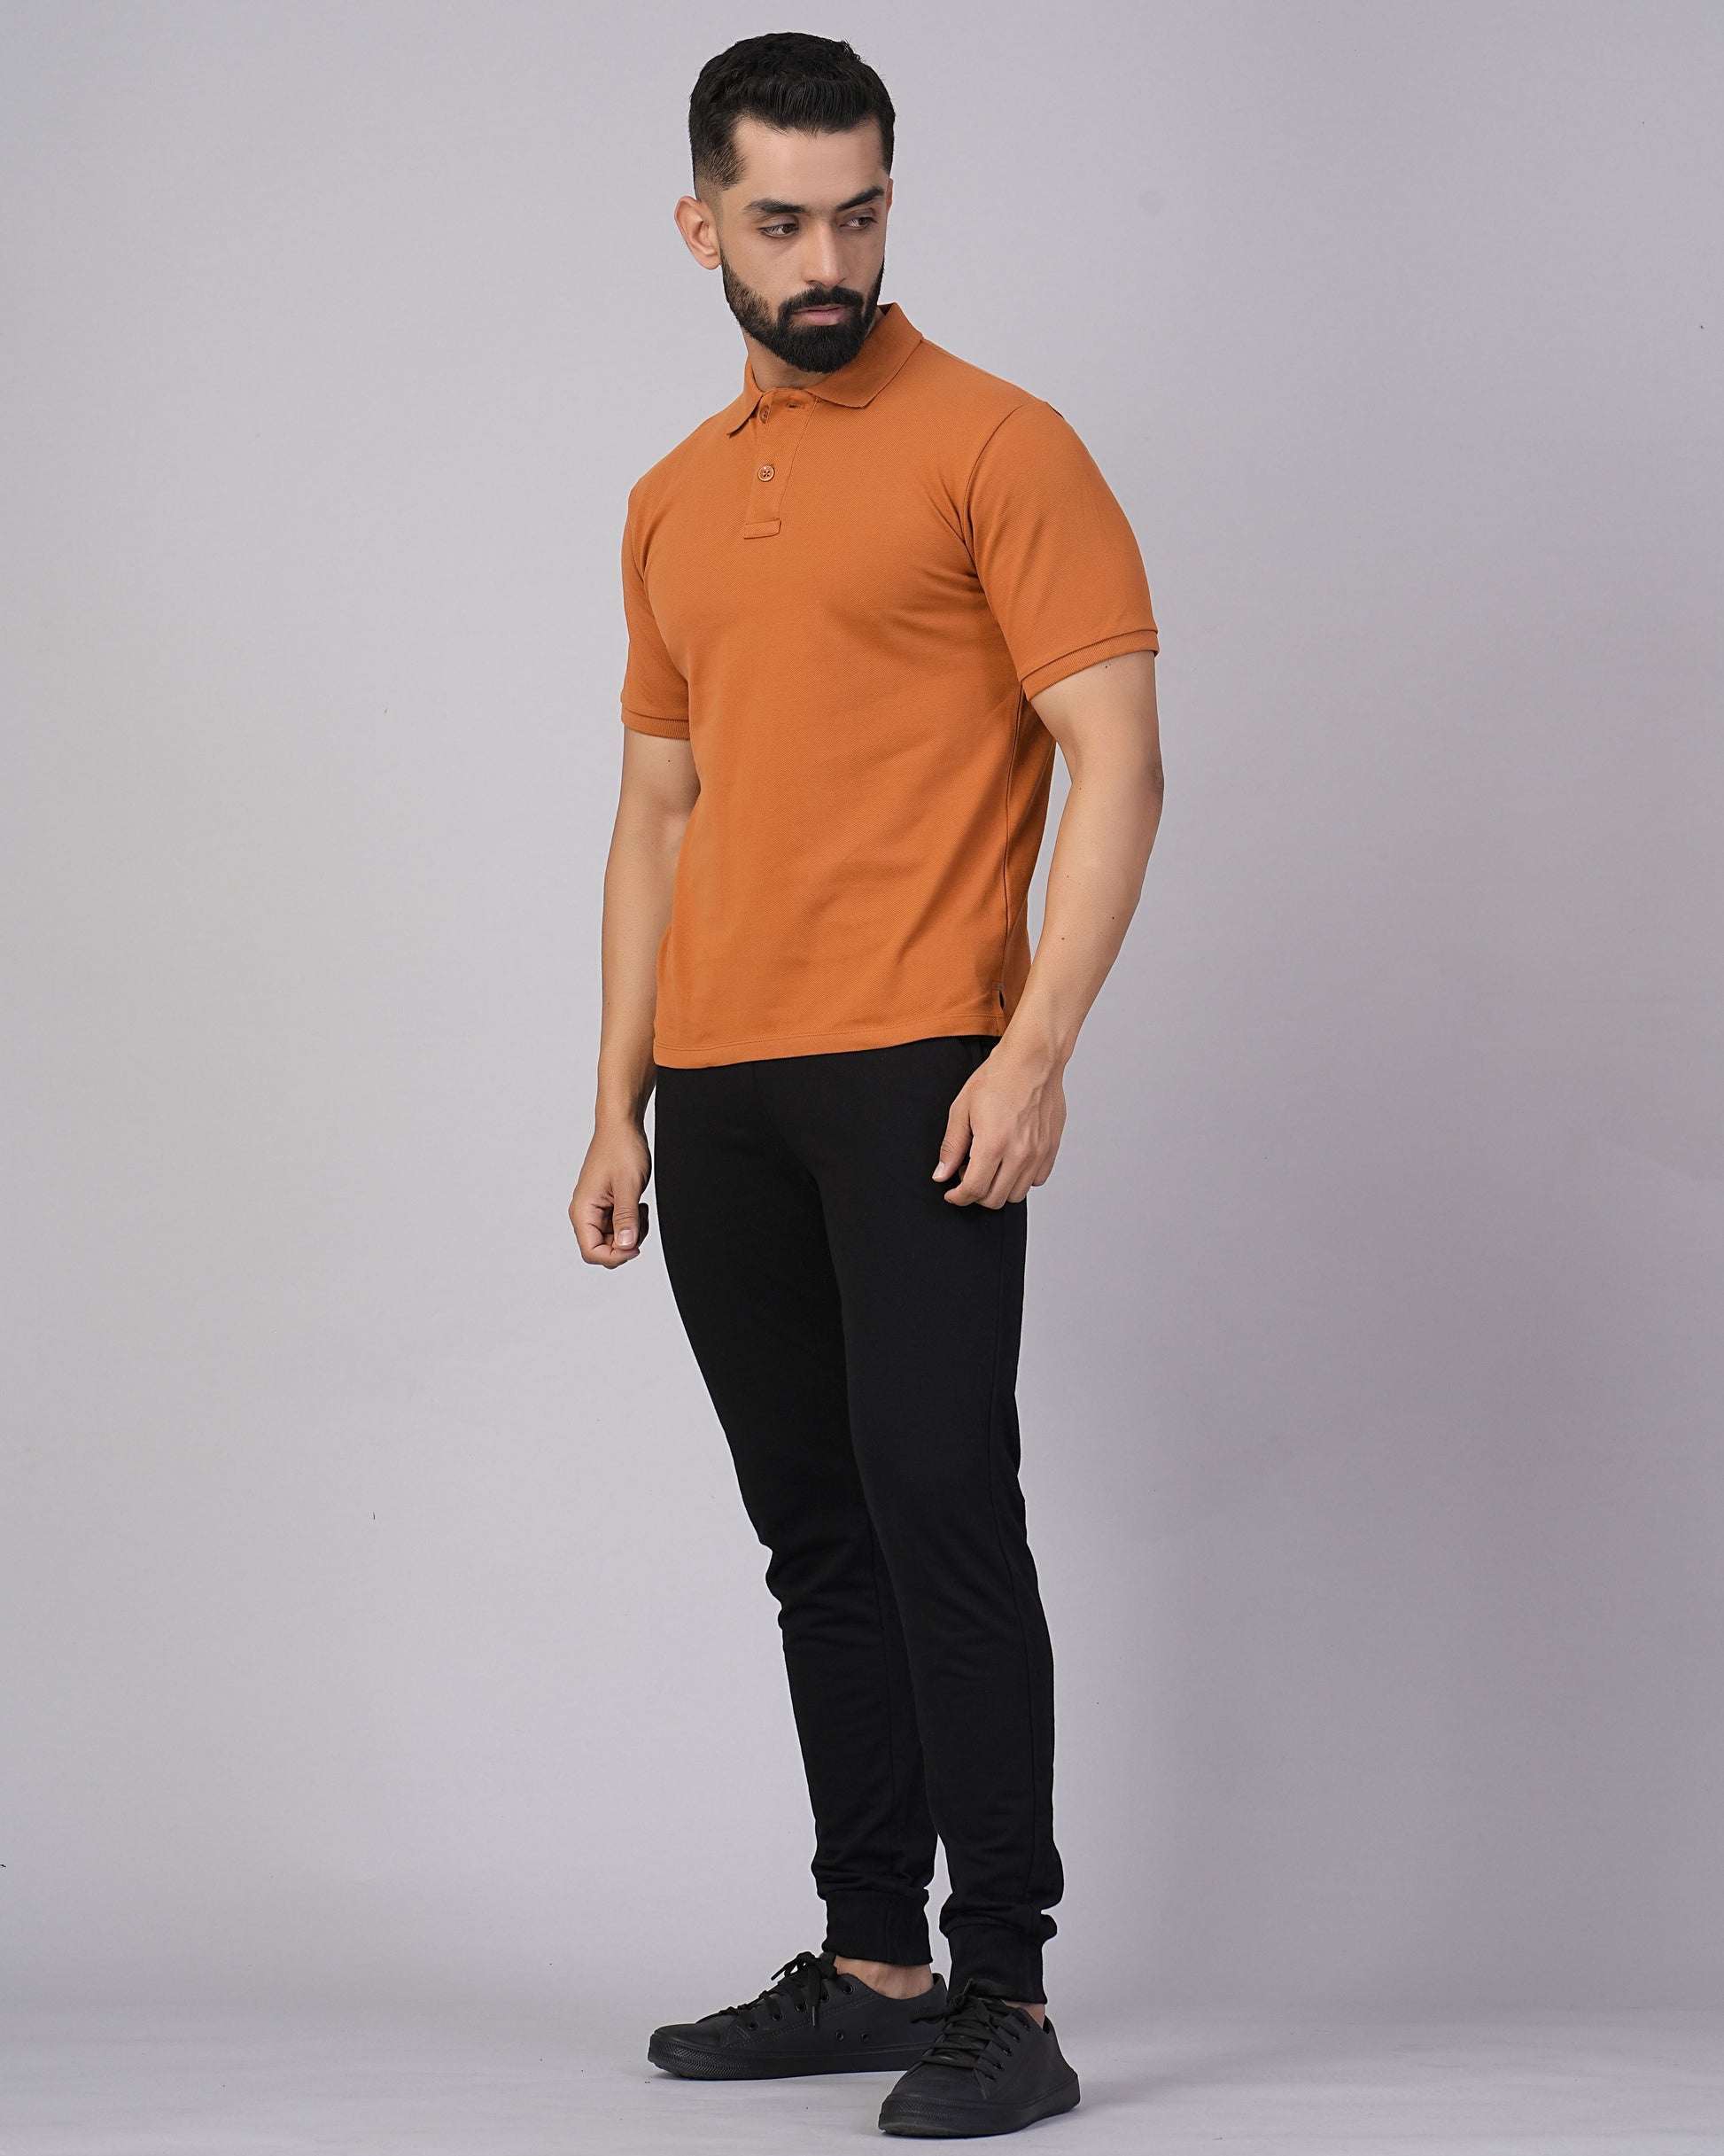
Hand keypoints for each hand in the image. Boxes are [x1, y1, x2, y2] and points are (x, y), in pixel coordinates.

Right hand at [569, 1120, 652, 1265]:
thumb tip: (626, 1246)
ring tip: (640, 1209)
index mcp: (583, 1210)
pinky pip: (617, 1225)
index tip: (635, 1246)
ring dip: (630, 1231)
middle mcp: (585, 1212)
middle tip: (639, 1222)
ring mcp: (595, 1209)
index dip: (615, 1256)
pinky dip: (631, 1221)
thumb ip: (626, 1219)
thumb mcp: (628, 1186)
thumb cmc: (620, 1148)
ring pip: (612, 1239)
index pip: (592, 1252)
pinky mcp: (606, 1204)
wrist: (621, 1127)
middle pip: (602, 1249)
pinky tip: (638, 1205)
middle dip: (625, 1243)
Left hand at [932, 1040, 1066, 1206]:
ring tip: (990, 1165)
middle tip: (968, 1173)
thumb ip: (952, 1146)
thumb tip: (942, 1174)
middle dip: (976, 1193)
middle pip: (995, 1199)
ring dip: (999, 1187)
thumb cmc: (998, 1077)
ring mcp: (1039, 1153)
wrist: (1033, 1059)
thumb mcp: (962, 1109)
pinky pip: (1037, 1180)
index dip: (958, 1197)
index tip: (953, 1193)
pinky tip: (1010, 1160)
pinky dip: (1021, 1178)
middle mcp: (1019, 1153)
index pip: (974, 1190)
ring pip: (1016, 1194)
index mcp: (993, 1144)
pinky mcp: (1051, 1148)